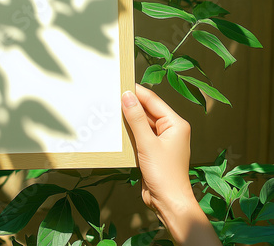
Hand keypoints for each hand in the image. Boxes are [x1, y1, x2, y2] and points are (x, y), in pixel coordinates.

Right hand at [121, 84, 192, 213]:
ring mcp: (161, 140)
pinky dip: (128, 132)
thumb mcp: (147, 143)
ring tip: (109, 110)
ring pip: (141, 123)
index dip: (136, 91)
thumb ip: (136, 118)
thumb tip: (127, 96)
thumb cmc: (164, 174)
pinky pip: (139, 135)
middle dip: (130, 105)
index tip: (119, 82)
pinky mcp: (153, 151)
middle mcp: (170, 129)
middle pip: (147, 110)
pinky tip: (115, 130)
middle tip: (110, 96)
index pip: (152, 100)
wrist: (168, 202)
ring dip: (127, 119)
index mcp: (175, 123)